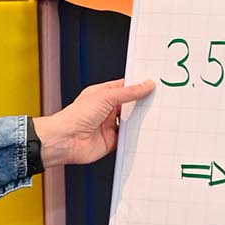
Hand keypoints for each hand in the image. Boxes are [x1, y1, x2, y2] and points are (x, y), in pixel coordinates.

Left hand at [34, 78, 154, 168]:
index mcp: (102, 95)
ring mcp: (108, 126)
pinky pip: (127, 138)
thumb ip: (128, 93)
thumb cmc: (75, 116)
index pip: (124, 87)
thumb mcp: (105, 97)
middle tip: (159, 100)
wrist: (65, 140)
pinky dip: (135, 136)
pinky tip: (144, 132)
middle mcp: (105, 110)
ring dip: (139, 120)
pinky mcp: (111, 141)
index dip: (138, 85)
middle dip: (142, 103)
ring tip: (156, 115)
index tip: (154, 84)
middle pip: (129, 105)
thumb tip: (145, 85)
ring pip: (130, 122)